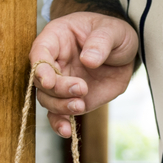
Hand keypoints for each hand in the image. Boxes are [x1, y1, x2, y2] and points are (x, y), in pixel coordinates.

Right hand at [31, 10, 138, 136]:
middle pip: (41, 80)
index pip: (39, 52)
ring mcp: (60, 83)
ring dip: (60, 107)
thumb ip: (101, 42)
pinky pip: (58, 114)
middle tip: (81, 89)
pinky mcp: (69, 99)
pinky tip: (67, 131)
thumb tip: (88, 60)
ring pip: (47, 99)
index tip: (48, 82)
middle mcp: (53, 62)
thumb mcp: (113, 31)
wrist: (123, 54)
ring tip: (80, 105)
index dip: (40, 68)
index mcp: (56, 38)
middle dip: (57, 89)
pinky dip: (60, 124)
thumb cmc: (113, 34)